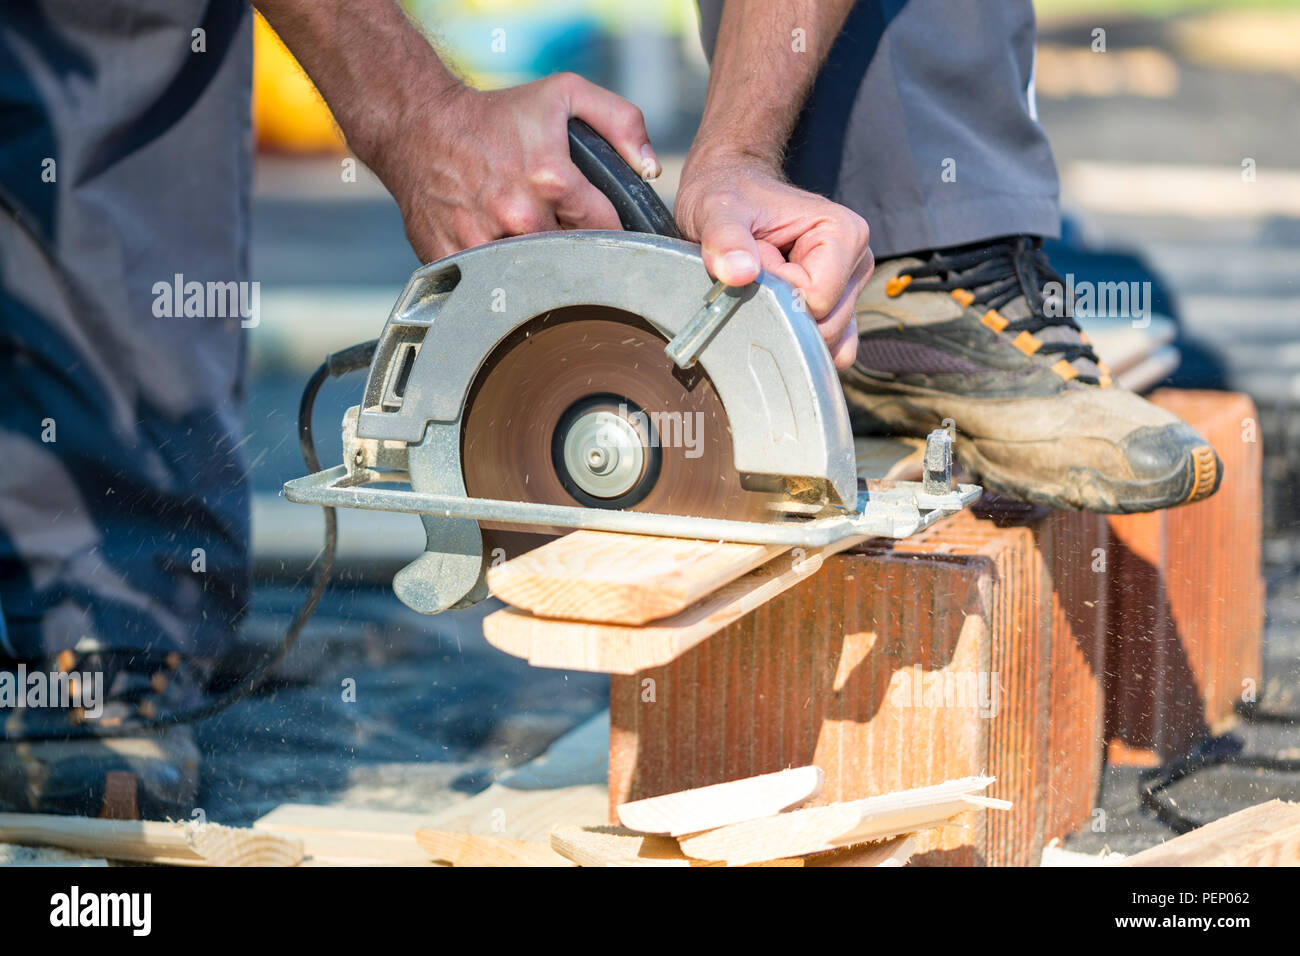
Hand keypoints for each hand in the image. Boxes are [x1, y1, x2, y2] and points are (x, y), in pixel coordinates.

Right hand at [370, 73, 659, 262]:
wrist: (420, 124)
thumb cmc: (494, 114)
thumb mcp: (565, 94)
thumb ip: (621, 120)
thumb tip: (650, 167)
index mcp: (551, 179)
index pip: (606, 229)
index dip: (609, 231)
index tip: (601, 229)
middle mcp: (519, 215)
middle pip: (572, 258)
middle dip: (575, 251)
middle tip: (565, 236)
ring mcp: (483, 240)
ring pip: (533, 276)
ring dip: (539, 268)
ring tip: (532, 246)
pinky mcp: (453, 257)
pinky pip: (489, 284)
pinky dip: (498, 278)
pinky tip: (498, 259)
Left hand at [674, 150, 872, 369]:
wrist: (730, 194)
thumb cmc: (728, 198)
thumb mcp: (718, 212)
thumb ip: (726, 240)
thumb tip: (739, 272)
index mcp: (844, 234)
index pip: (816, 299)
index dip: (777, 292)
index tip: (756, 262)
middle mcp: (858, 261)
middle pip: (826, 325)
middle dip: (782, 310)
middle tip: (758, 273)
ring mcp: (852, 288)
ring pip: (827, 339)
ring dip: (785, 321)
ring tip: (766, 284)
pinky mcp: (840, 308)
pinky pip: (832, 347)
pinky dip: (798, 341)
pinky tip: (776, 313)